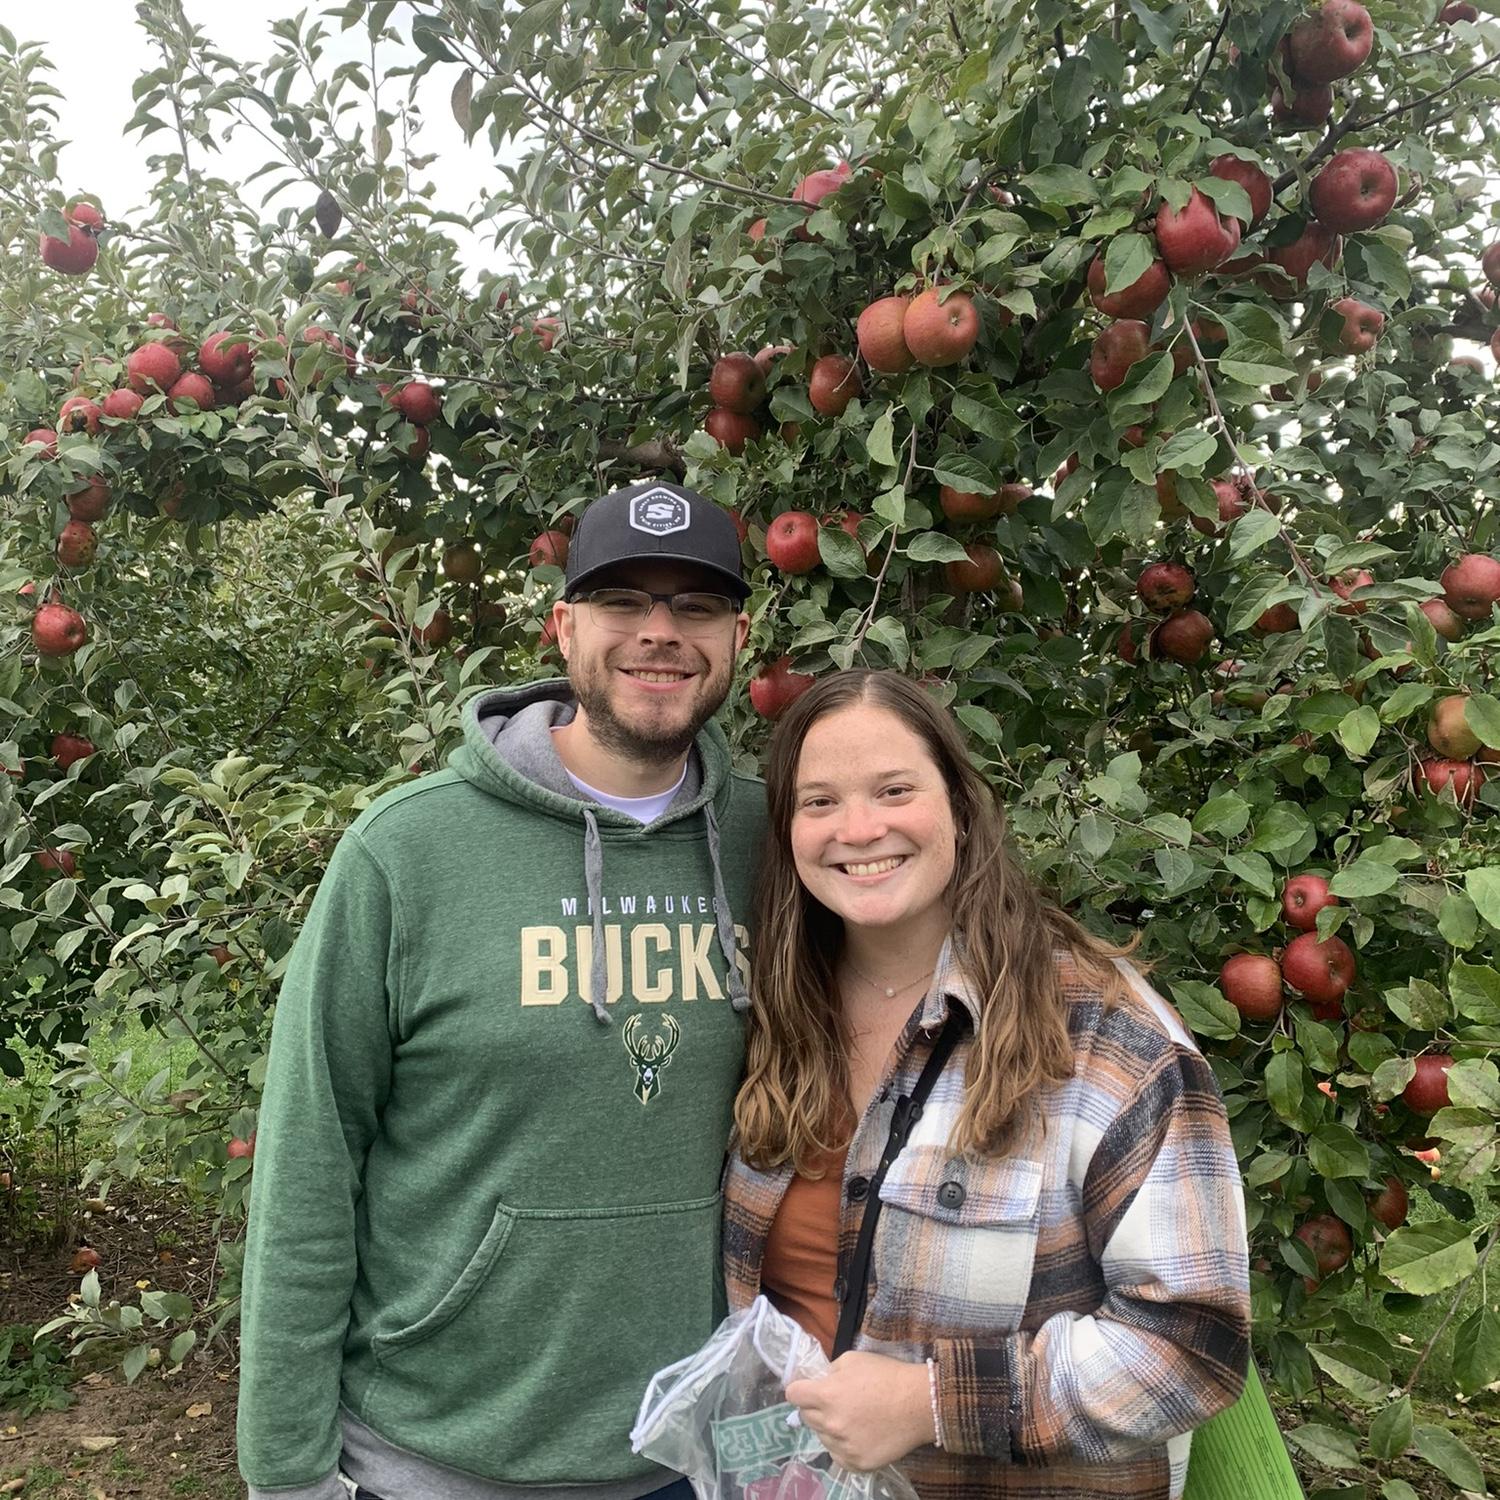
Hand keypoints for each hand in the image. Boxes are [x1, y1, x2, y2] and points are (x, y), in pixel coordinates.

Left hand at [785, 1351, 934, 1471]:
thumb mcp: (853, 1359)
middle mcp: (830, 1423)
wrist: (918, 1403)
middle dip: (815, 1407)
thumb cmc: (886, 1375)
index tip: (807, 1389)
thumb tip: (821, 1382)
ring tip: (850, 1419)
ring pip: (822, 1436)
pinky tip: (855, 1436)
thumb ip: (830, 1372)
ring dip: (829, 1427)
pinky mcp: (857, 1463)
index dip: (799, 1389)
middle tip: (834, 1402)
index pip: (793, 1394)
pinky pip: (837, 1455)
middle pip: (806, 1416)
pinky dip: (842, 1447)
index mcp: (826, 1394)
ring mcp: (843, 1446)